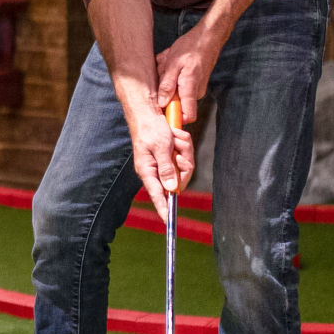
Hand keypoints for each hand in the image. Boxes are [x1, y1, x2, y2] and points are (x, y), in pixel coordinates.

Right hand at [129, 103, 194, 218]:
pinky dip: (183, 143)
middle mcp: (157, 169)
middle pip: (180, 178)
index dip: (163, 208)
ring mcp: (165, 162)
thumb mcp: (160, 147)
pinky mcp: (171, 154)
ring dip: (183, 148)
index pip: (157, 194)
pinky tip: (175, 135)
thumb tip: (171, 189)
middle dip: (183, 161)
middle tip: (177, 149)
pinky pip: (185, 154)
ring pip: (185, 164)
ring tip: (174, 137)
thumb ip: (167, 168)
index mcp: (149, 171)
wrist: (148, 111)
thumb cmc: (149, 128)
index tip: (169, 222)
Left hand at [153, 23, 221, 126]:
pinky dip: (173, 78)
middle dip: (165, 93)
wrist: (208, 37)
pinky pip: (180, 87)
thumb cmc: (191, 47)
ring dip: (168, 83)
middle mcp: (196, 93)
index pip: (188, 116)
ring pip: (177, 94)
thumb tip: (162, 103)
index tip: (161, 112)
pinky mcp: (195, 84)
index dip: (174, 118)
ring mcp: (197, 89)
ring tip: (167, 66)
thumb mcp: (172, 63)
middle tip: (161, 76)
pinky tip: (172, 65)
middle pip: (177, 105)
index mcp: (190, 89)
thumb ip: (167, 84)